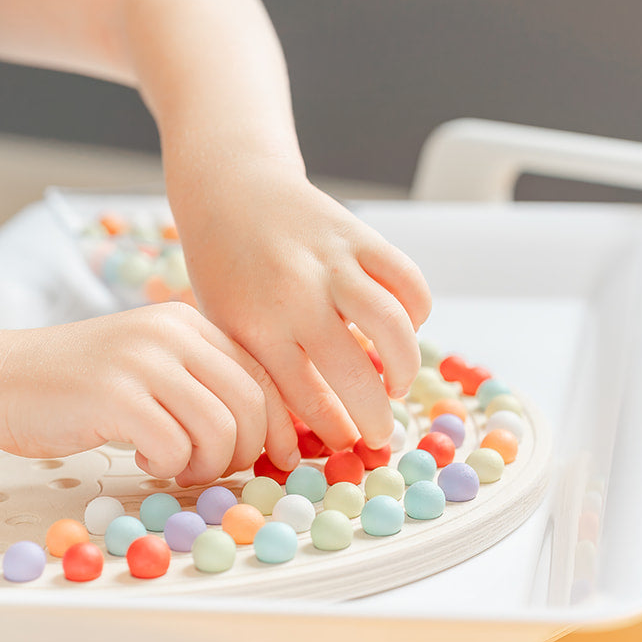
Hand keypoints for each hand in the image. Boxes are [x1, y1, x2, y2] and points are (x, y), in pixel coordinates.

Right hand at [0, 302, 296, 483]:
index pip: (262, 372)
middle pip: (251, 402)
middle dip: (247, 451)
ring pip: (220, 428)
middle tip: (215, 470)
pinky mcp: (115, 396)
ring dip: (206, 464)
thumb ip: (202, 382)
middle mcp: (171, 333)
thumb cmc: (79, 385)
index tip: (281, 458)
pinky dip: (166, 466)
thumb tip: (269, 430)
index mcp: (188, 322)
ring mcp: (142, 361)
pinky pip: (174, 447)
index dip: (280, 424)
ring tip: (176, 466)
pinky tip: (141, 458)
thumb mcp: (151, 364)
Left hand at [171, 156, 431, 450]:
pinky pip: (409, 283)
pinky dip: (416, 313)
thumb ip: (260, 384)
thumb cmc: (224, 272)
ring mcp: (332, 263)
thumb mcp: (226, 331)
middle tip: (381, 434)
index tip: (347, 445)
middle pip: (354, 375)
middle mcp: (296, 296)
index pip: (307, 399)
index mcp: (256, 327)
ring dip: (405, 367)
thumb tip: (289, 453)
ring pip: (393, 327)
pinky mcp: (360, 236)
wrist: (230, 189)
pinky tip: (402, 329)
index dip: (335, 431)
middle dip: (377, 418)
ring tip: (396, 384)